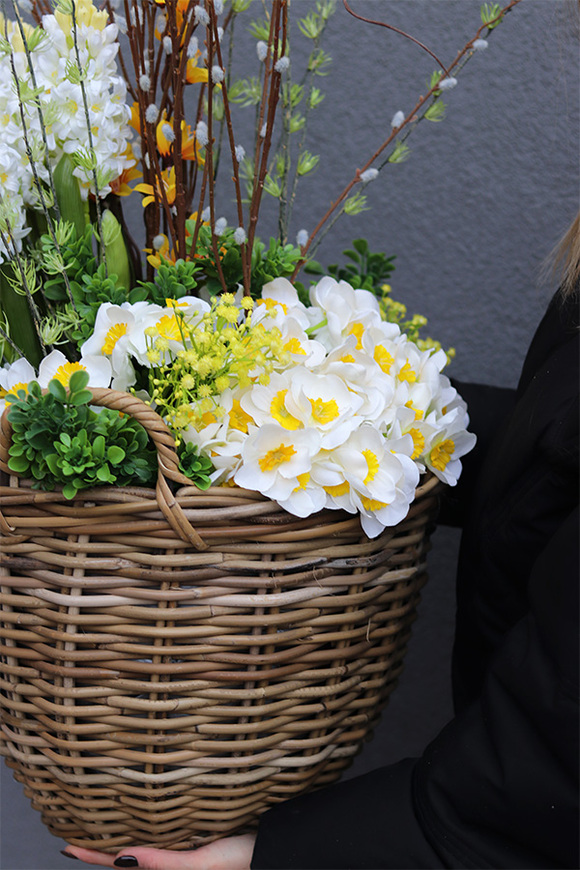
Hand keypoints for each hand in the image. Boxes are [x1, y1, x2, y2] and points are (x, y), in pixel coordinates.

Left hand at [61, 833, 255, 869]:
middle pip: (130, 858)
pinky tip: (151, 814)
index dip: (91, 857)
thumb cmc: (242, 861)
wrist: (276, 851)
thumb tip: (119, 858)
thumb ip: (161, 864)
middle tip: (82, 827)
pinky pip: (166, 836)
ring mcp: (186, 852)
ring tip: (108, 818)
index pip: (119, 865)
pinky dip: (151, 827)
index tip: (65, 847)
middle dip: (105, 845)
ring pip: (147, 846)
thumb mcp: (200, 865)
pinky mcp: (200, 839)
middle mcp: (172, 863)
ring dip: (126, 835)